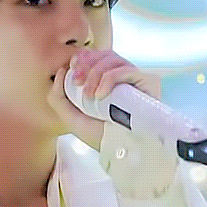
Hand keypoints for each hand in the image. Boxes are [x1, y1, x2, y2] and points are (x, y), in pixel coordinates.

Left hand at [47, 49, 161, 150]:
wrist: (120, 152)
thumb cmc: (99, 137)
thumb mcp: (70, 117)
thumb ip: (58, 95)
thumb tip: (61, 70)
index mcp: (107, 82)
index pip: (97, 57)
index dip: (83, 57)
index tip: (71, 67)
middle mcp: (123, 78)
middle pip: (104, 54)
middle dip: (86, 65)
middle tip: (77, 82)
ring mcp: (136, 80)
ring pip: (114, 59)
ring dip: (95, 74)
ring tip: (89, 96)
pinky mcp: (148, 83)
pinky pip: (126, 70)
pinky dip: (109, 79)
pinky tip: (100, 96)